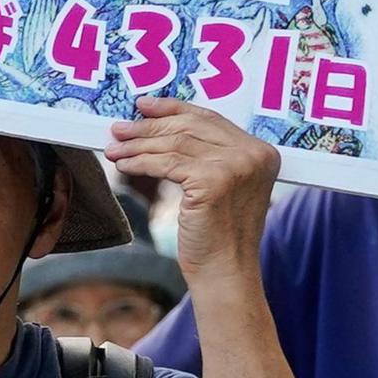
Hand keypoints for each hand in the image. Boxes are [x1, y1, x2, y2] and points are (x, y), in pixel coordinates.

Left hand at [104, 97, 275, 285]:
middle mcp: (254, 154)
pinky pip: (166, 164)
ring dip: (139, 146)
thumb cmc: (218, 235)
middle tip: (119, 128)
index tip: (144, 106)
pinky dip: (140, 163)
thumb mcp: (221, 186)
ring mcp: (236, 166)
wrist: (225, 271)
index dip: (174, 109)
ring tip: (115, 148)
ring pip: (175, 145)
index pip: (210, 119)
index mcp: (262, 152)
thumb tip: (160, 127)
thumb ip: (207, 155)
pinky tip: (124, 165)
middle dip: (149, 127)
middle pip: (190, 127)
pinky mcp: (213, 180)